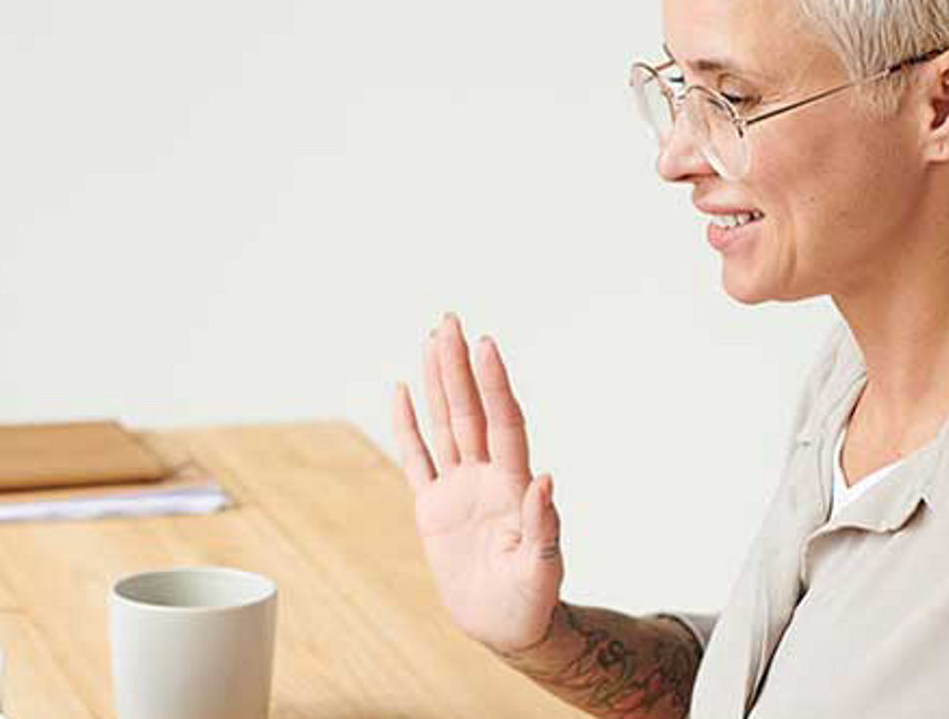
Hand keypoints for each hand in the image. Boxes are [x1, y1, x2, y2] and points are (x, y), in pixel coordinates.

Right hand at [391, 312, 562, 654]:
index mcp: (513, 488)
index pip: (502, 424)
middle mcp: (486, 478)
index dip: (493, 385)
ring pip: (444, 424)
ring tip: (433, 338)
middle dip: (460, 367)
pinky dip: (407, 427)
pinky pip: (416, 459)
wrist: (508, 627)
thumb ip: (544, 528)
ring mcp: (459, 489)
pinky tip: (402, 390)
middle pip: (469, 412)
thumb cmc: (532, 603)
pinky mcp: (433, 508)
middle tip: (450, 321)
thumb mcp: (542, 572)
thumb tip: (545, 480)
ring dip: (439, 382)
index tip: (485, 345)